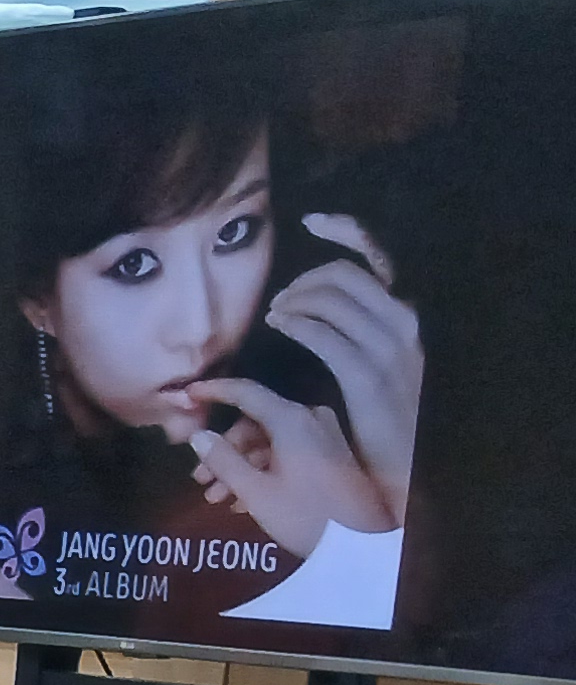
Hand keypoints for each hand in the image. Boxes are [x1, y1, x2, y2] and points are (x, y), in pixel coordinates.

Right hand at [183, 375, 393, 558]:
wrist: (357, 541)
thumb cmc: (304, 515)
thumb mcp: (255, 491)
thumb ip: (222, 460)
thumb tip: (197, 437)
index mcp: (292, 420)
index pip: (245, 392)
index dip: (213, 391)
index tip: (187, 395)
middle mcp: (309, 418)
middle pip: (255, 422)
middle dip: (224, 450)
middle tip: (200, 478)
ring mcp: (322, 435)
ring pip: (268, 440)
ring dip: (239, 466)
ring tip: (216, 497)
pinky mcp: (328, 453)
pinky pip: (286, 451)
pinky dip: (262, 470)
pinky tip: (242, 500)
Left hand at [268, 219, 422, 529]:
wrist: (406, 464)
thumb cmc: (387, 421)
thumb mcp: (383, 367)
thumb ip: (364, 334)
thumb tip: (329, 309)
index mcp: (409, 318)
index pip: (380, 258)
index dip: (346, 230)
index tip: (314, 221)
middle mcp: (404, 324)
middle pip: (345, 275)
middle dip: (304, 279)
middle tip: (281, 299)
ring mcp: (387, 348)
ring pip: (330, 299)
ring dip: (293, 300)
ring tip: (275, 314)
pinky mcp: (366, 375)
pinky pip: (322, 333)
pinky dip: (295, 322)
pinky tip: (279, 324)